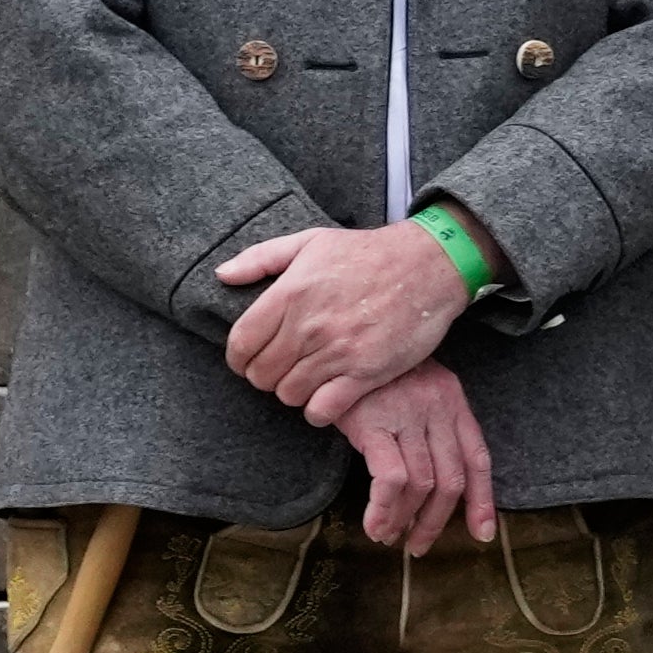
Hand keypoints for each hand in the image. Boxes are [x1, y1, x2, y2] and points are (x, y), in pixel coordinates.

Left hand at [217, 219, 472, 424]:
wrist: (430, 263)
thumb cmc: (367, 252)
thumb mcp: (310, 242)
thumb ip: (260, 258)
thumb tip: (222, 275)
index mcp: (289, 294)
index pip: (240, 344)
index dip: (238, 359)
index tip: (249, 360)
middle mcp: (309, 325)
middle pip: (261, 374)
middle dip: (264, 377)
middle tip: (281, 370)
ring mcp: (338, 351)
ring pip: (289, 395)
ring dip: (292, 392)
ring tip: (305, 380)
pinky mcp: (366, 373)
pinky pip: (323, 410)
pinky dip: (318, 411)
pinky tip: (325, 398)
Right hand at [339, 360, 497, 554]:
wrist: (336, 338)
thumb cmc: (368, 367)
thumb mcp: (410, 384)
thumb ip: (426, 420)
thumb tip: (427, 474)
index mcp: (452, 398)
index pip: (477, 457)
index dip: (482, 500)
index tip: (482, 532)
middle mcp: (437, 408)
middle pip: (451, 478)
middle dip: (437, 521)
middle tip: (418, 545)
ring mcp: (407, 416)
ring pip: (422, 484)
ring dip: (406, 520)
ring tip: (388, 537)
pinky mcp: (373, 424)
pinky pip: (391, 479)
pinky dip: (385, 509)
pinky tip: (374, 525)